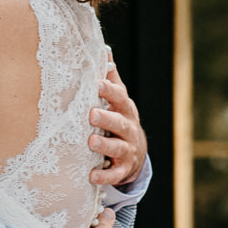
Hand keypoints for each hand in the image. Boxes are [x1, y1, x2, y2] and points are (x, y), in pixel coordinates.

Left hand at [88, 60, 146, 185]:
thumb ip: (111, 79)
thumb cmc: (120, 119)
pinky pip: (115, 174)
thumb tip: (104, 51)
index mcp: (125, 109)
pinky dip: (104, 176)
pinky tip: (92, 176)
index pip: (120, 97)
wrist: (136, 153)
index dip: (110, 90)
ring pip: (118, 147)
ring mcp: (127, 150)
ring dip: (105, 145)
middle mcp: (129, 128)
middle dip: (107, 118)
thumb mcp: (118, 100)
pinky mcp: (123, 169)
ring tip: (91, 142)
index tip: (98, 82)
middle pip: (120, 122)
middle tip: (91, 114)